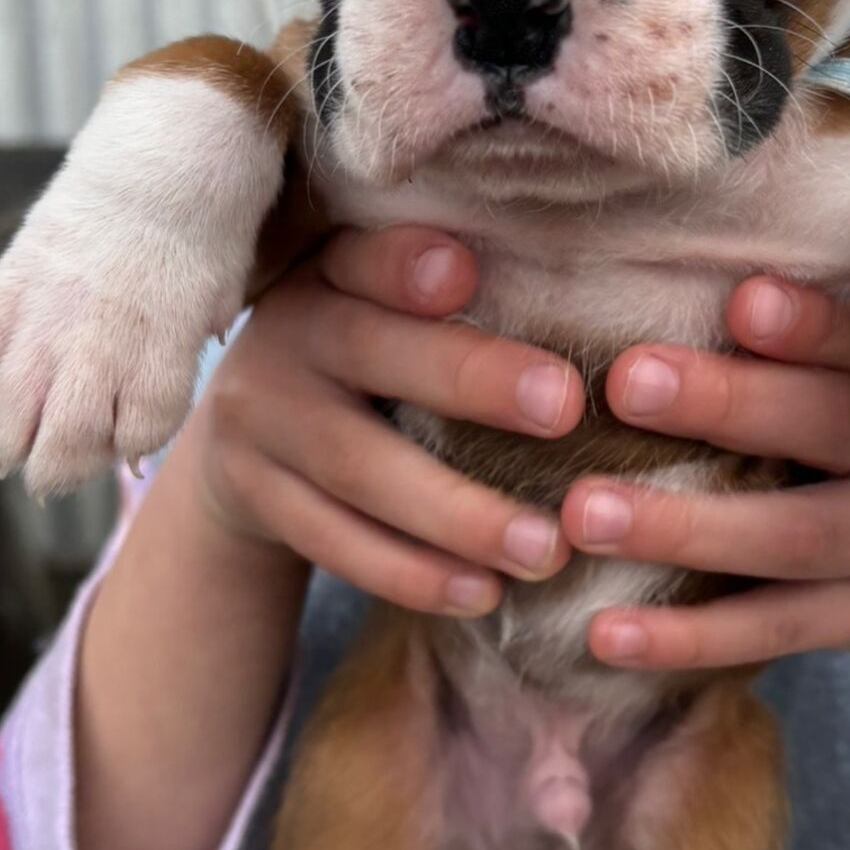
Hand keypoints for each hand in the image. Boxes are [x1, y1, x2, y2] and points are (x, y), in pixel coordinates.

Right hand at [186, 226, 584, 616]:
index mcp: (330, 273)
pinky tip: (483, 593)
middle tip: (565, 411)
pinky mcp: (257, 500)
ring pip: (359, 470)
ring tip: (545, 548)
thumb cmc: (373, 361)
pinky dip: (413, 575)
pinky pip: (337, 544)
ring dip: (458, 516)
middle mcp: (284, 336)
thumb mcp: (391, 309)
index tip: (466, 274)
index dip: (404, 265)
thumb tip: (600, 310)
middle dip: (469, 381)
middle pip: (370, 354)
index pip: (362, 256)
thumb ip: (457, 301)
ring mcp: (258, 423)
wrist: (249, 438)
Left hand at [560, 279, 849, 670]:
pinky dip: (690, 634)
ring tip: (584, 514)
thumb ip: (808, 329)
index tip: (740, 303)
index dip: (813, 327)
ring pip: (794, 537)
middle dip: (728, 405)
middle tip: (625, 383)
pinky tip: (606, 633)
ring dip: (685, 527)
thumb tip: (696, 278)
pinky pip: (777, 629)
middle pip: (828, 430)